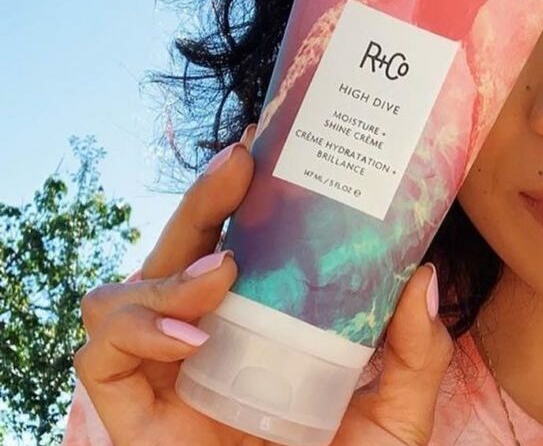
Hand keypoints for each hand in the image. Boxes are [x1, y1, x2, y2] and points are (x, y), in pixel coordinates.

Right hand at [73, 124, 454, 444]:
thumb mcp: (397, 417)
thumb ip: (415, 355)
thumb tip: (424, 276)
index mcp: (259, 331)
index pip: (238, 250)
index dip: (245, 197)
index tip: (274, 144)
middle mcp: (206, 343)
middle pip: (180, 253)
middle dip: (202, 200)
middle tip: (242, 158)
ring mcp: (164, 377)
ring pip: (126, 292)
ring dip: (168, 268)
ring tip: (222, 270)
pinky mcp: (135, 417)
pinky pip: (100, 357)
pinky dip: (135, 331)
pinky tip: (190, 336)